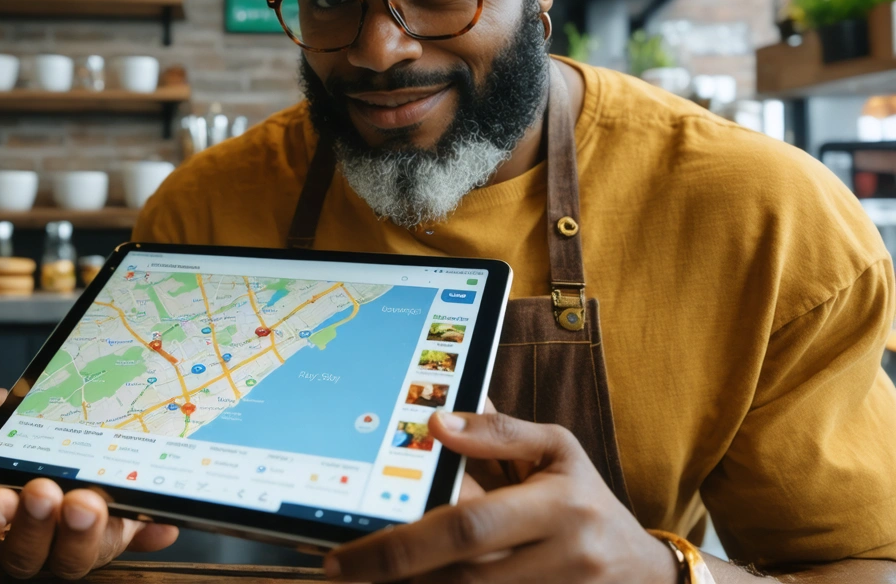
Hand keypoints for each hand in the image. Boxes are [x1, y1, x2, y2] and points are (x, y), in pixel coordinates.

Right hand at [0, 388, 178, 578]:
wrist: (91, 424)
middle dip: (31, 527)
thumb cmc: (37, 429)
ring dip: (80, 535)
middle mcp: (33, 536)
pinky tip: (159, 523)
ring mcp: (76, 541)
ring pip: (71, 560)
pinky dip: (148, 534)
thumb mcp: (10, 411)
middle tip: (43, 492)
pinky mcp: (118, 535)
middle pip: (21, 556)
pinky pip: (134, 543)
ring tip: (89, 502)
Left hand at [325, 408, 678, 583]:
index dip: (405, 541)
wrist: (646, 571)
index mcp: (561, 506)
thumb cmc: (586, 498)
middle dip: (396, 573)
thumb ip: (499, 432)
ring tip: (365, 579)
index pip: (470, 524)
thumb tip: (434, 420)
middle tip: (341, 571)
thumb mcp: (557, 449)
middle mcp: (565, 558)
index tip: (349, 550)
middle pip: (464, 576)